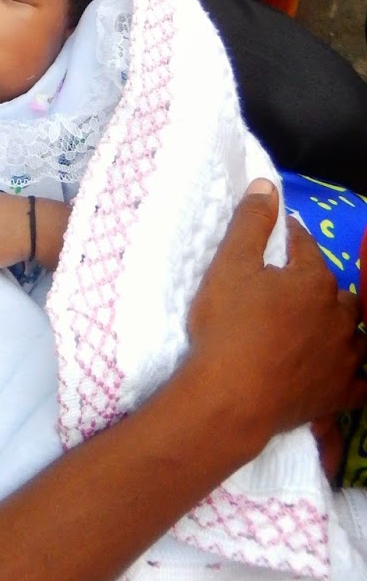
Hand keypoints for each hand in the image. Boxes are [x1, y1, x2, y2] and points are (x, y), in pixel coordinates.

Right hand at [183, 181, 365, 463]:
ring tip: (323, 324)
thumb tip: (267, 185)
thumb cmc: (228, 325)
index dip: (292, 237)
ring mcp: (343, 358)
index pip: (305, 247)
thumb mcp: (229, 264)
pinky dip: (358, 376)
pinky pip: (362, 384)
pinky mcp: (339, 394)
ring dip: (344, 326)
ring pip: (357, 335)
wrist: (232, 394)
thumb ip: (251, 222)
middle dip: (320, 284)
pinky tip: (350, 374)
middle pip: (337, 292)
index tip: (280, 234)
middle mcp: (338, 316)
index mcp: (313, 280)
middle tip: (294, 286)